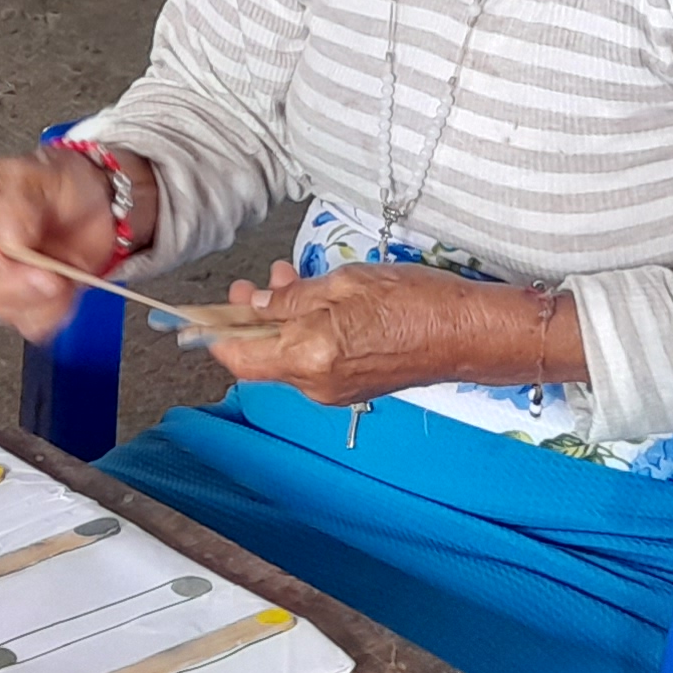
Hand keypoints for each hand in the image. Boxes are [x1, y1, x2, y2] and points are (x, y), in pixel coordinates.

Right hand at [0, 151, 118, 342]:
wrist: (97, 205)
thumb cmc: (61, 182)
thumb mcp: (40, 176)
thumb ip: (16, 204)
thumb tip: (7, 242)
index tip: (2, 256)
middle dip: (15, 282)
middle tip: (50, 271)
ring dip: (38, 297)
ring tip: (63, 273)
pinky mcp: (18, 301)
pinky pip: (26, 321)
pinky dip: (52, 311)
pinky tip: (66, 288)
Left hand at [201, 262, 552, 406]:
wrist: (469, 333)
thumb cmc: (419, 303)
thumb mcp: (347, 283)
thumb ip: (295, 296)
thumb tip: (261, 301)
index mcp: (310, 355)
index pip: (240, 356)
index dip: (216, 333)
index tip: (204, 312)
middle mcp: (317, 382)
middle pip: (262, 357)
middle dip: (252, 319)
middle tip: (252, 285)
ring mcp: (336, 390)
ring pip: (288, 357)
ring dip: (281, 322)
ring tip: (289, 282)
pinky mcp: (353, 387)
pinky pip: (314, 362)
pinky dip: (306, 334)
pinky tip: (317, 304)